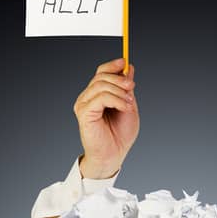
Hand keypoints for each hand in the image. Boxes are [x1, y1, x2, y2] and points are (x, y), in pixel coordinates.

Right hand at [74, 57, 138, 178]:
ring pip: (101, 85)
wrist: (114, 155)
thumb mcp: (128, 105)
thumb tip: (128, 68)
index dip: (112, 65)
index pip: (101, 72)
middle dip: (119, 78)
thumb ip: (126, 88)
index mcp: (97, 95)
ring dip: (120, 91)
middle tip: (132, 87)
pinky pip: (101, 97)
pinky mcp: (84, 113)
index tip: (124, 62)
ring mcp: (84, 105)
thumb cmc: (120, 135)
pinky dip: (116, 100)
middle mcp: (88, 98)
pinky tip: (125, 107)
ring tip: (129, 102)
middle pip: (101, 76)